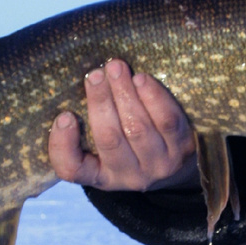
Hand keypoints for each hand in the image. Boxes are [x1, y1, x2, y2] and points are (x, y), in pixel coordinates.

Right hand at [49, 58, 197, 190]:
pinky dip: (153, 97)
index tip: (64, 116)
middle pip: (110, 139)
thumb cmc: (132, 145)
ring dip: (125, 94)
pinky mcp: (182, 148)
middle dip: (101, 102)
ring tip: (116, 69)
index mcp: (100, 176)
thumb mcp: (107, 148)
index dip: (63, 145)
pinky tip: (141, 79)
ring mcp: (158, 164)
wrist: (180, 163)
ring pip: (138, 128)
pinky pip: (167, 120)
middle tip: (94, 75)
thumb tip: (84, 83)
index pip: (72, 170)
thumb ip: (90, 126)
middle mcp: (129, 176)